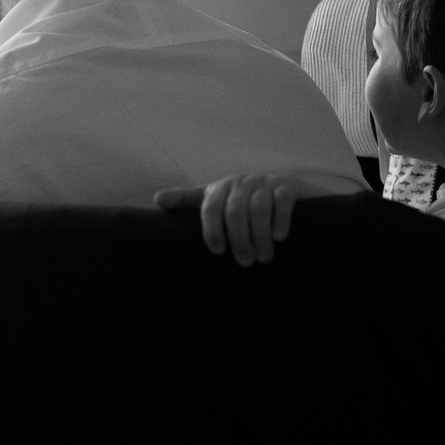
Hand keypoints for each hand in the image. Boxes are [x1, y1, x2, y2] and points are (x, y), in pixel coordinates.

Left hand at [154, 175, 305, 266]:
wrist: (285, 190)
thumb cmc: (242, 201)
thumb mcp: (215, 199)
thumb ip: (187, 200)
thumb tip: (157, 199)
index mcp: (221, 188)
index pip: (210, 207)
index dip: (212, 229)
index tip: (217, 251)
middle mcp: (242, 182)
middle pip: (236, 211)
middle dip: (239, 239)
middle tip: (244, 262)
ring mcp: (265, 182)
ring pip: (259, 208)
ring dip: (260, 236)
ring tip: (263, 258)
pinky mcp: (287, 186)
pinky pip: (282, 201)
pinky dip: (281, 220)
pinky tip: (279, 237)